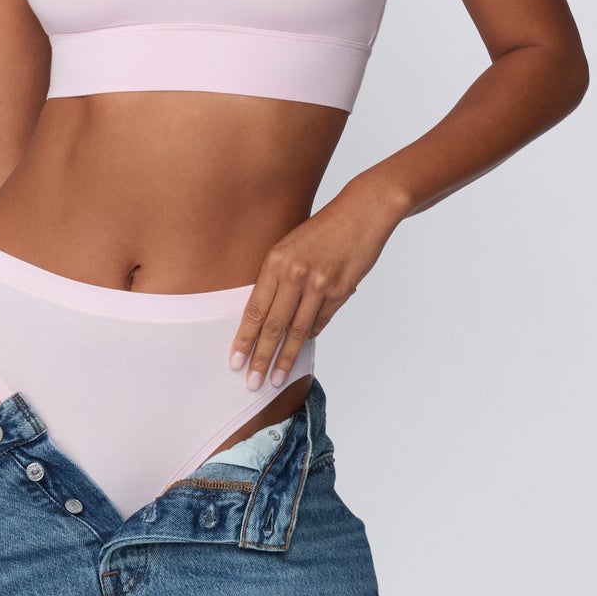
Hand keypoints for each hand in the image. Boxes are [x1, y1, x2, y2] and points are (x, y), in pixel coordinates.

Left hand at [230, 186, 403, 390]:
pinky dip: (309, 337)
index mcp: (275, 261)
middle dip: (261, 358)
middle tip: (252, 383)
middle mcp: (295, 274)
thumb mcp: (288, 245)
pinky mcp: (341, 291)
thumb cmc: (321, 230)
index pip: (255, 309)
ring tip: (276, 379)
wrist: (361, 212)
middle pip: (274, 326)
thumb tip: (265, 316)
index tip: (235, 361)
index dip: (244, 338)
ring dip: (286, 358)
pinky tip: (299, 351)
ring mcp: (320, 284)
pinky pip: (321, 321)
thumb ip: (276, 278)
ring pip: (298, 331)